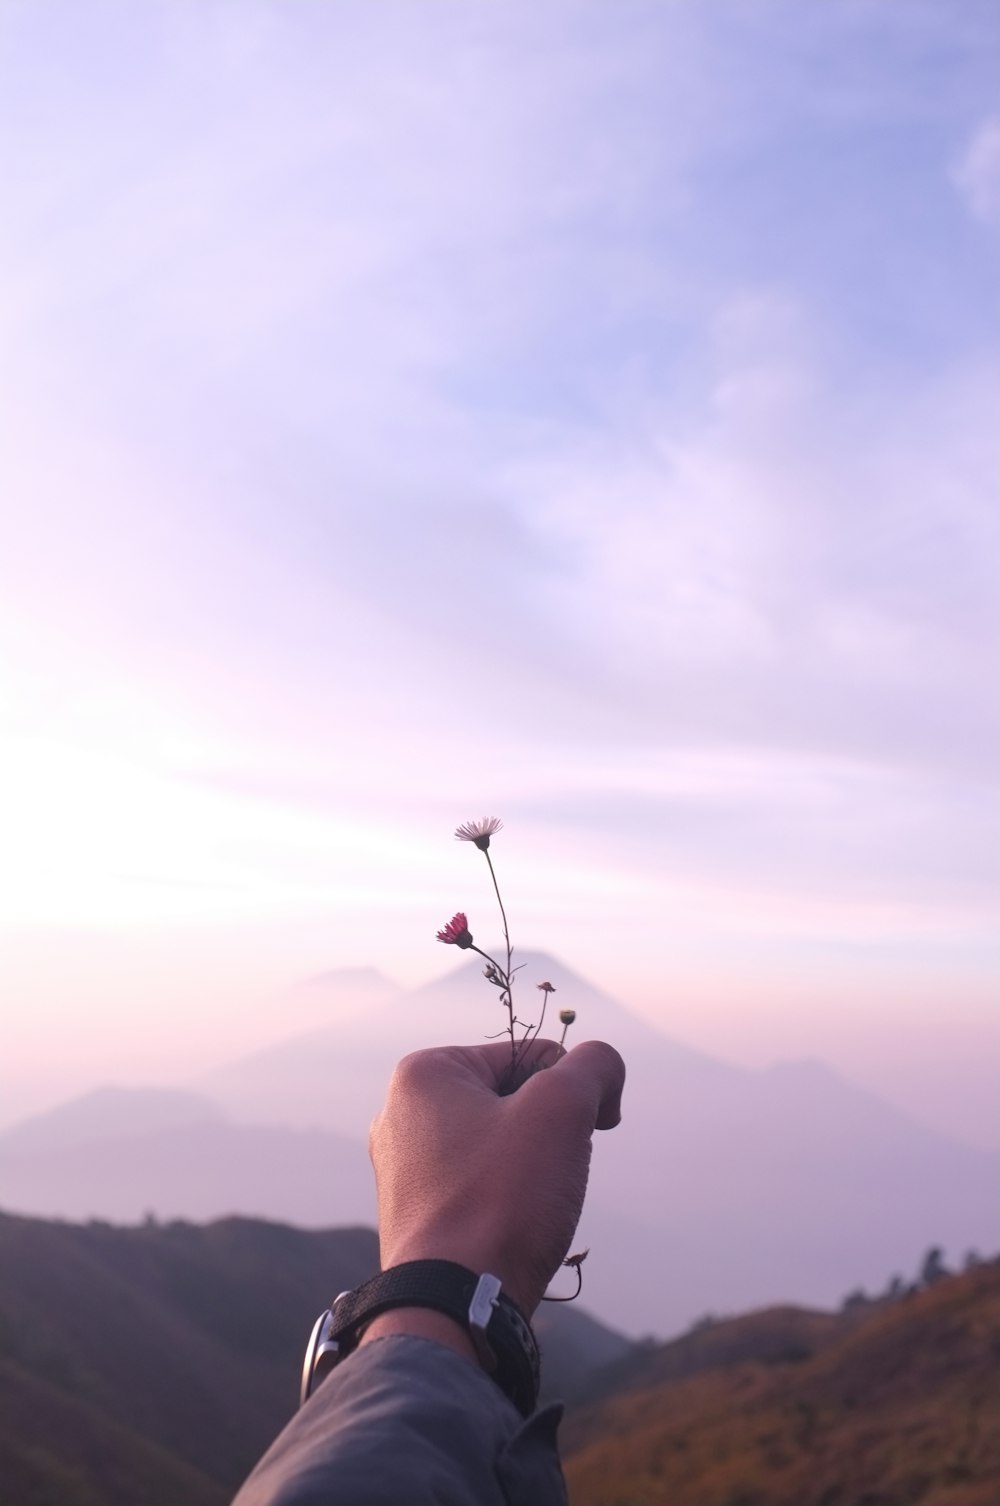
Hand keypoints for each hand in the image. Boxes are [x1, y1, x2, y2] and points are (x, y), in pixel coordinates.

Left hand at [366, 1037, 624, 1319]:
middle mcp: (401, 1114)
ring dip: (534, 1169)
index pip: (532, 1056)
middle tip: (554, 1174)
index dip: (574, 1091)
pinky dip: (509, 1202)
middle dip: (550, 1133)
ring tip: (532, 1208)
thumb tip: (603, 1066)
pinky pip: (480, 1187)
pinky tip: (512, 1231)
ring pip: (501, 1146)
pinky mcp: (415, 1214)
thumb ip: (594, 1066)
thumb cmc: (502, 1199)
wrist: (455, 1306)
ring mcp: (404, 1168)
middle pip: (513, 1101)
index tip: (591, 1132)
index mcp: (424, 1073)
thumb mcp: (562, 1110)